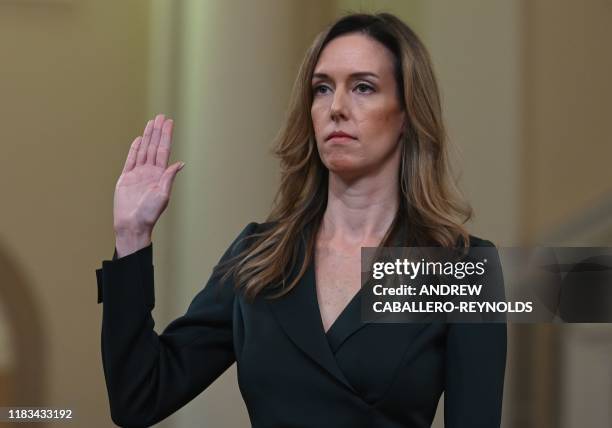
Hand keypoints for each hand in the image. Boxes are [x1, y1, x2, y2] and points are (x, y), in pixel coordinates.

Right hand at [113, 114, 184, 238]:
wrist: (132, 224)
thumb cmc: (149, 213)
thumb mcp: (163, 195)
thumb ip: (169, 178)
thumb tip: (180, 163)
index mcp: (160, 175)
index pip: (164, 151)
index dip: (166, 136)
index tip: (169, 123)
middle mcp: (150, 172)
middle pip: (154, 146)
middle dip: (158, 131)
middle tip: (161, 116)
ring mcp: (138, 174)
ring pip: (143, 150)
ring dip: (148, 136)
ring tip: (151, 122)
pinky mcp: (126, 178)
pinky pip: (131, 160)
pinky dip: (135, 149)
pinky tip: (139, 139)